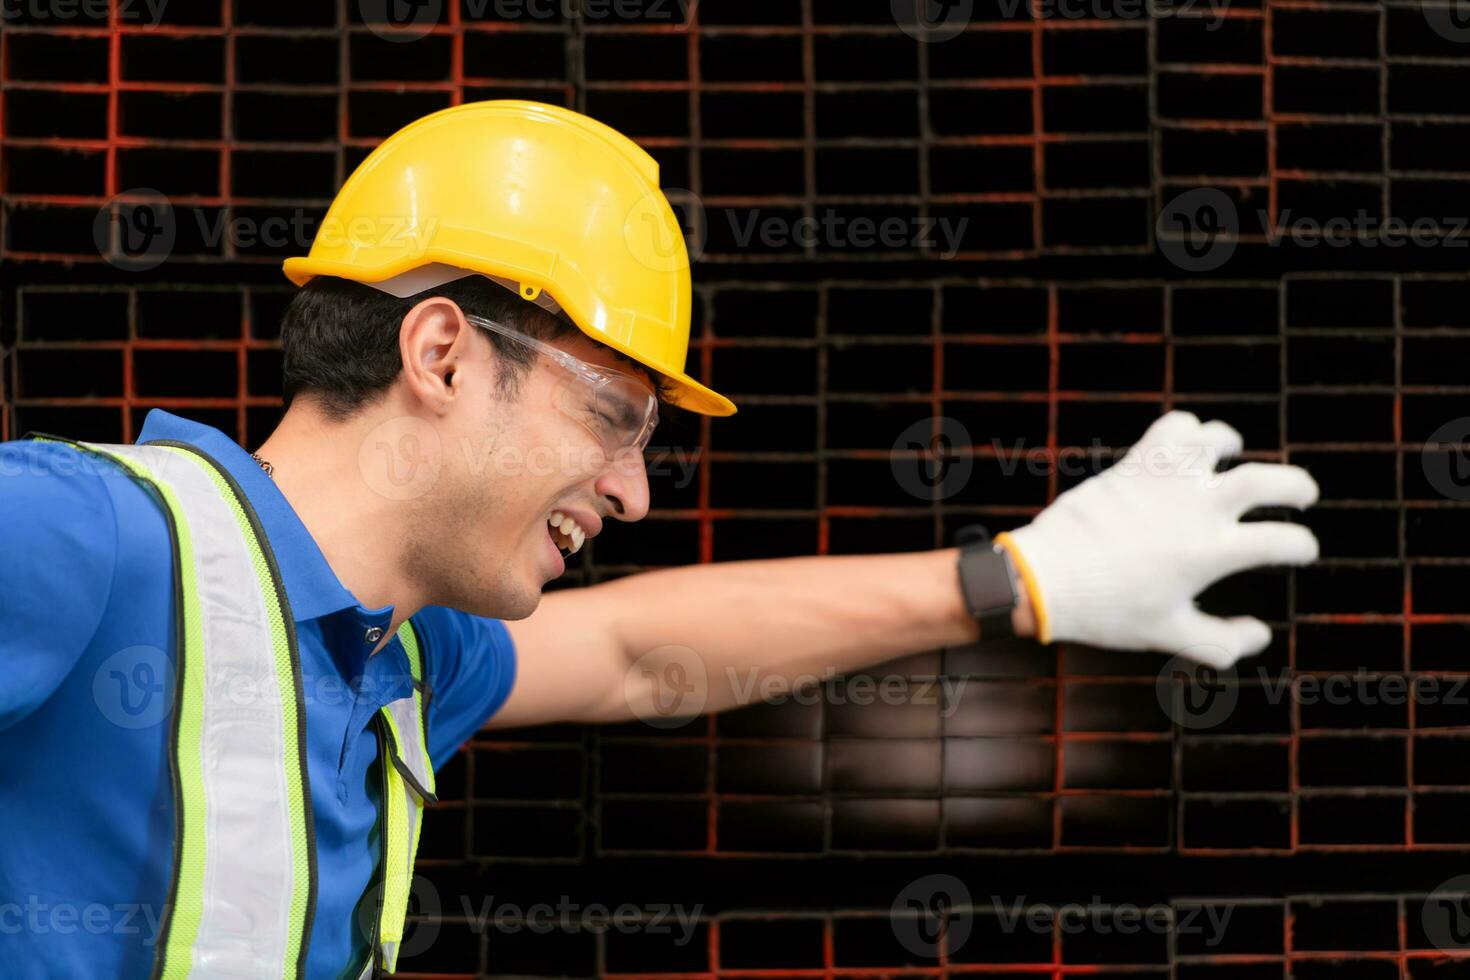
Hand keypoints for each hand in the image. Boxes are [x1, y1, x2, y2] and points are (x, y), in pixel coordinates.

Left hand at [996, 411, 1319, 666]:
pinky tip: (1186, 443)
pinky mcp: (1134, 464)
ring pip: (1216, 439)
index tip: (1302, 549)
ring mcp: (1164, 481)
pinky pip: (1170, 429)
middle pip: (1265, 480)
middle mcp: (1195, 509)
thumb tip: (1262, 635)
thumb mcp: (1169, 633)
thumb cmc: (1108, 610)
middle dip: (1296, 485)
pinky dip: (1187, 429)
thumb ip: (1221, 641)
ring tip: (1234, 452)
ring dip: (1233, 444)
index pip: (1280, 541)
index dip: (1301, 545)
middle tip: (1304, 493)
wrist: (1047, 578)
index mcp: (1212, 552)